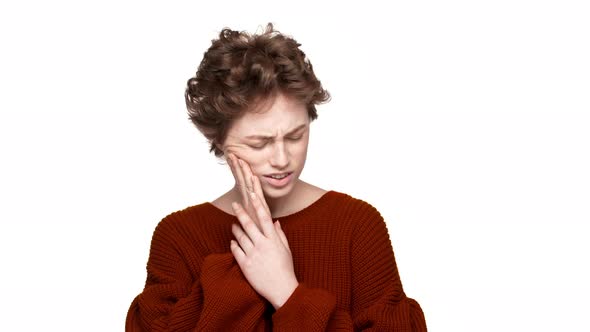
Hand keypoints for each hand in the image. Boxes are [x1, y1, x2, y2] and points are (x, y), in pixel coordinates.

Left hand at [226, 153, 298, 308]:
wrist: (282, 290)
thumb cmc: (285, 269)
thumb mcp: (286, 250)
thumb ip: (280, 234)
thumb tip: (274, 222)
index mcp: (274, 240)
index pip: (264, 217)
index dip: (257, 204)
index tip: (252, 194)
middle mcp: (262, 245)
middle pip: (249, 224)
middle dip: (241, 212)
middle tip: (235, 204)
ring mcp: (253, 255)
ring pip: (240, 236)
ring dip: (236, 228)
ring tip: (234, 224)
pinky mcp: (245, 265)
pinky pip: (236, 250)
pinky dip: (234, 244)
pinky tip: (233, 241)